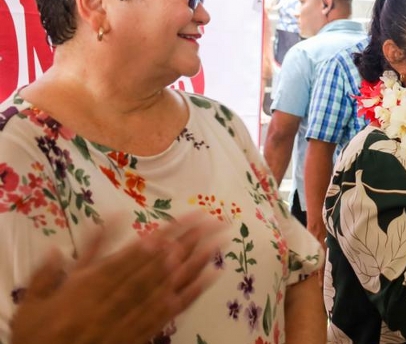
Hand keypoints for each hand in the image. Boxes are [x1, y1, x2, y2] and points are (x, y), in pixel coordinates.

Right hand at [10, 212, 227, 343]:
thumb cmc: (40, 334)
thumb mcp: (39, 299)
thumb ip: (64, 265)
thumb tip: (90, 229)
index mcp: (90, 289)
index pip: (130, 258)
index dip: (156, 241)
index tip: (177, 222)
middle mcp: (115, 302)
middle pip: (157, 267)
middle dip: (186, 242)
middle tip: (210, 221)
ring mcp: (131, 319)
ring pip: (169, 286)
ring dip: (196, 262)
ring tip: (218, 242)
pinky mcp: (141, 335)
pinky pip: (171, 312)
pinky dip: (193, 293)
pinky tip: (212, 276)